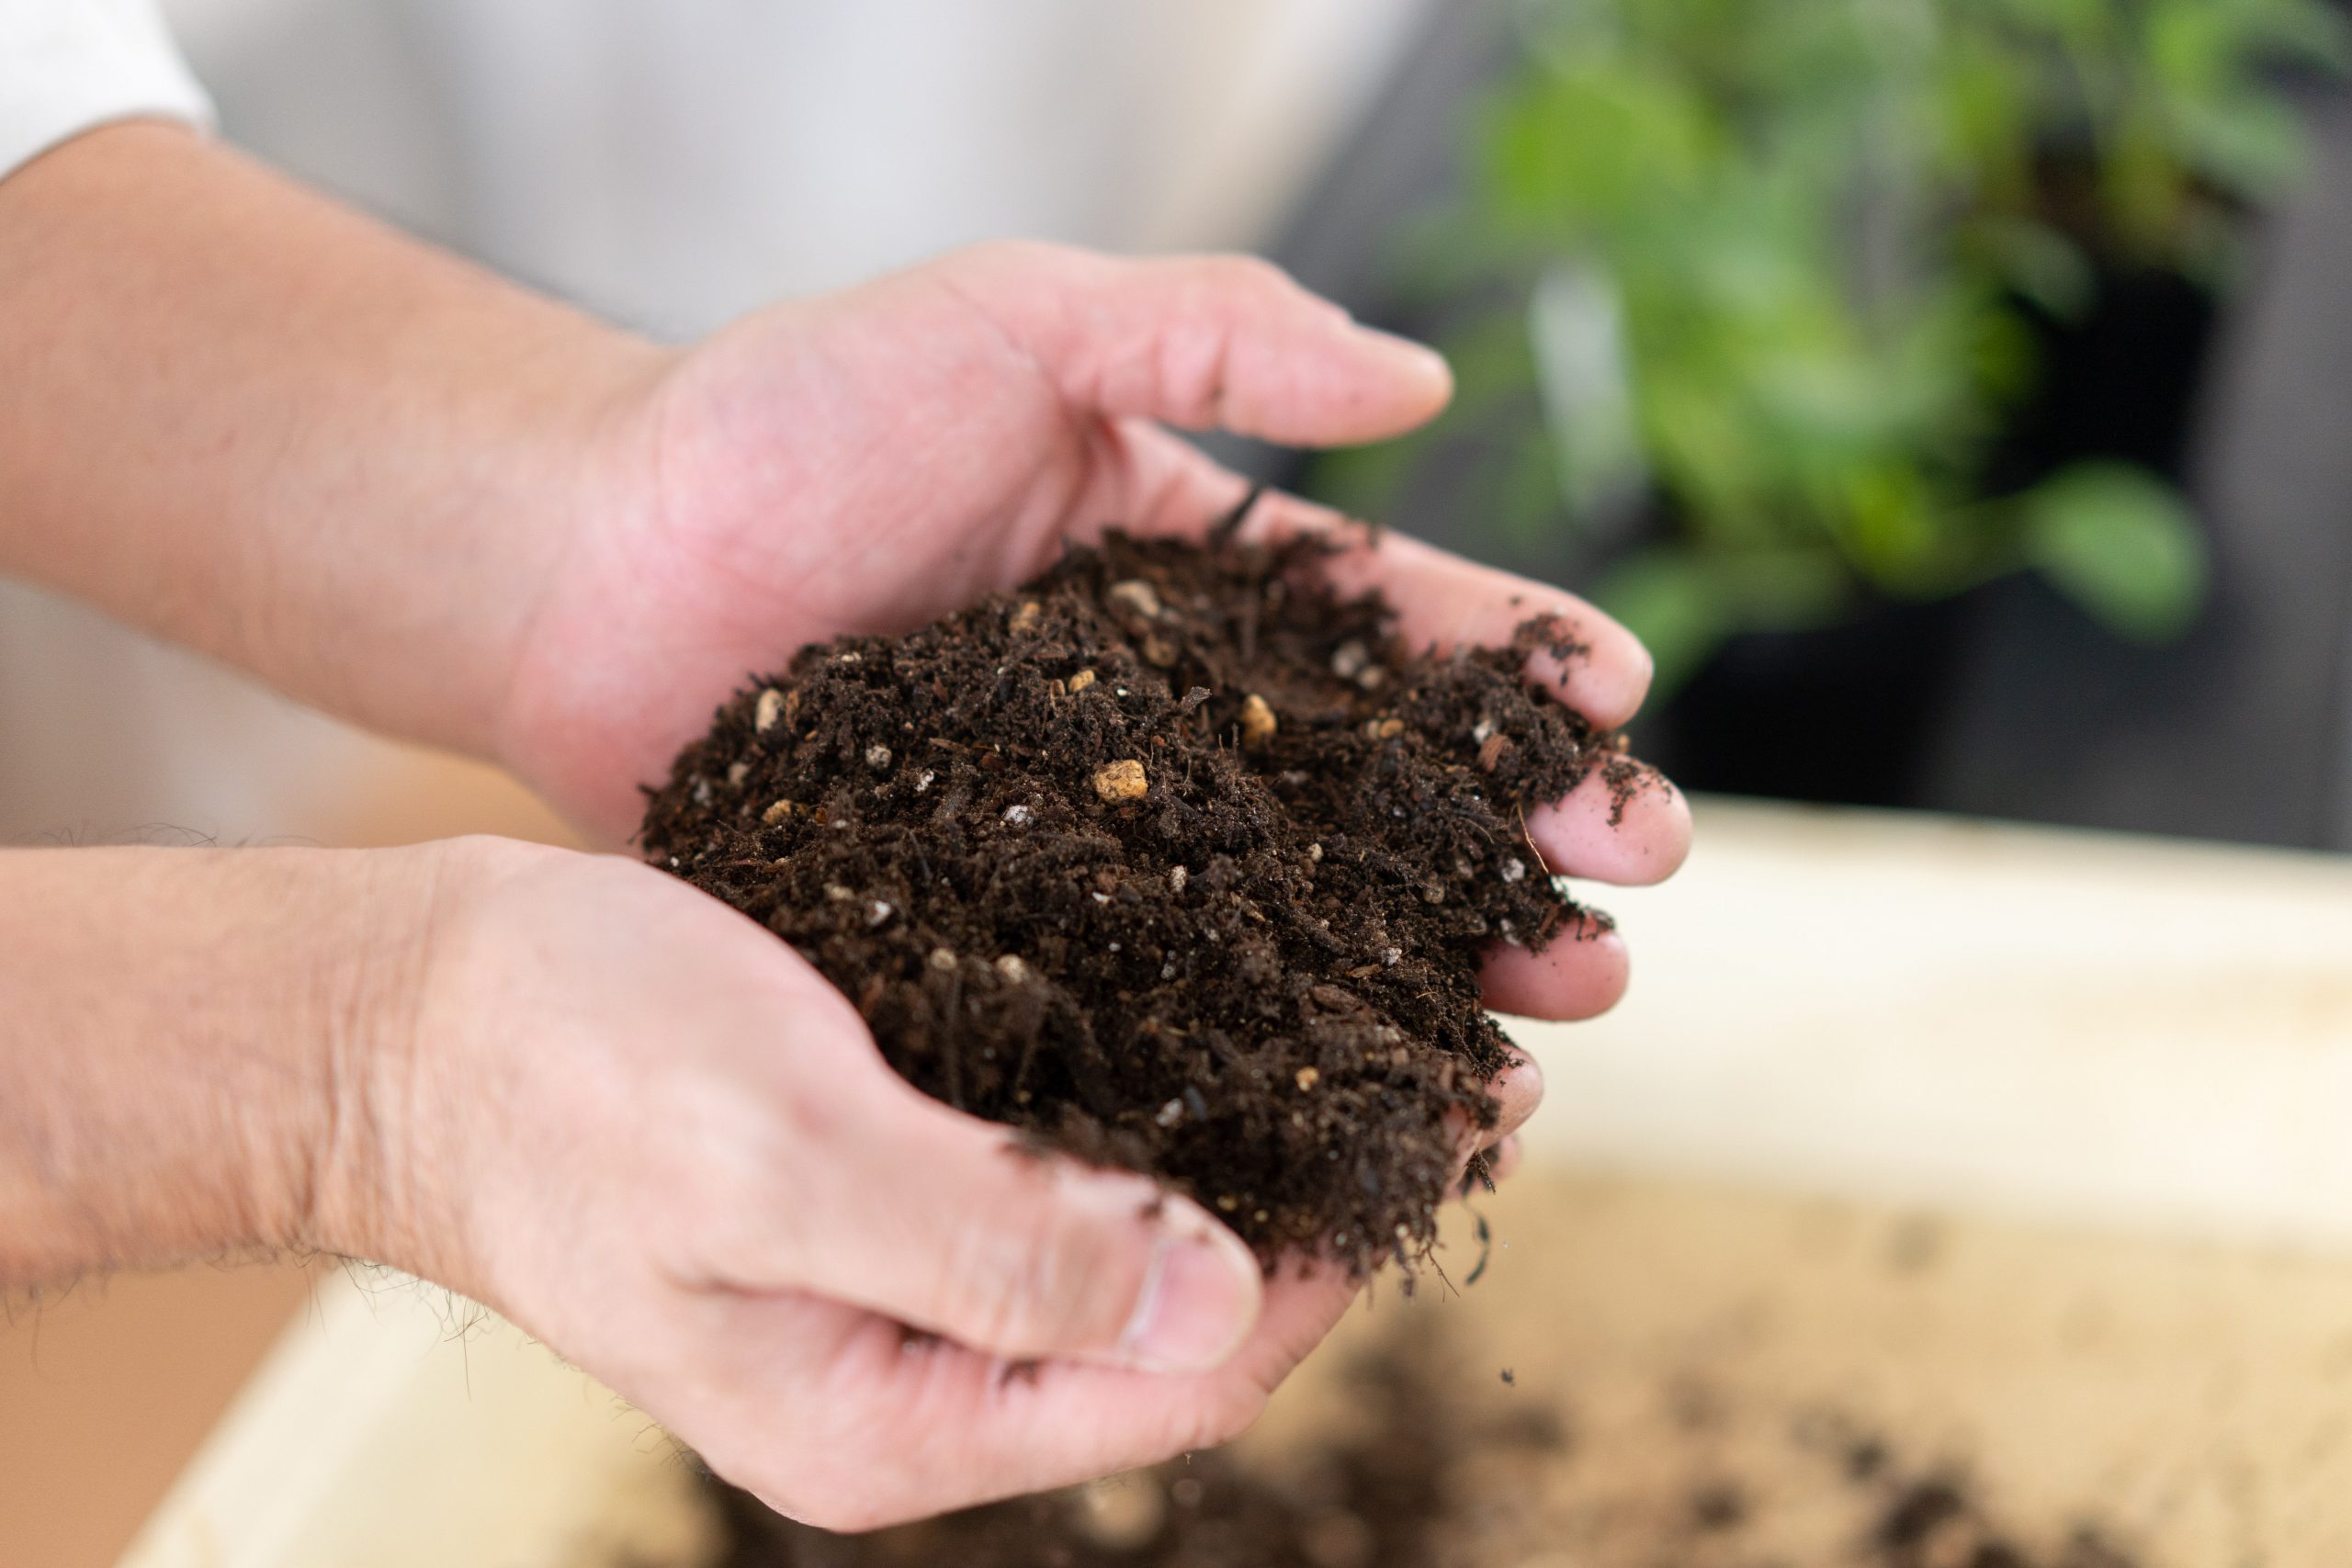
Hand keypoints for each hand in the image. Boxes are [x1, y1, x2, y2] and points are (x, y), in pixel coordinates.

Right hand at [376, 838, 1541, 1528]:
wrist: (403, 1006)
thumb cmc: (555, 1075)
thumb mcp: (776, 1153)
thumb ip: (991, 1241)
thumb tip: (1213, 1302)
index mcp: (897, 1413)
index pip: (1178, 1384)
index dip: (1325, 1267)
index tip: (1439, 1128)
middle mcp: (923, 1363)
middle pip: (1182, 1314)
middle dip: (1322, 1194)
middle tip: (1456, 1059)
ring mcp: (909, 1269)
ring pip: (1141, 1226)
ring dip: (1261, 1127)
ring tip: (1382, 1012)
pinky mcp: (894, 1169)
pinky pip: (1071, 1147)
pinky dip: (1164, 1080)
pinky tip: (1230, 984)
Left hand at [497, 244, 1690, 946]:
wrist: (575, 565)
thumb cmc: (785, 422)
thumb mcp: (1016, 322)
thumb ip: (1213, 331)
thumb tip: (1424, 378)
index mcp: (1188, 582)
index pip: (1391, 631)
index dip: (1516, 681)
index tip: (1626, 731)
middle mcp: (1160, 727)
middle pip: (1378, 803)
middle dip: (1513, 862)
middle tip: (1621, 930)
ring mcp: (1083, 846)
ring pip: (1292, 923)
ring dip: (1425, 979)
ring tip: (1543, 1032)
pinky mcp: (992, 940)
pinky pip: (1144, 1004)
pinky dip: (1248, 1057)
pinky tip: (1336, 1106)